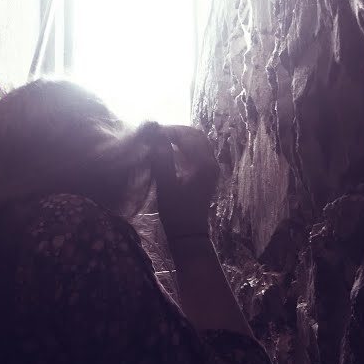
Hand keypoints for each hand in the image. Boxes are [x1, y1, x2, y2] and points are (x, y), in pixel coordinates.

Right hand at [151, 125, 220, 239]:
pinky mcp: (207, 173)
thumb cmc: (176, 211)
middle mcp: (211, 162)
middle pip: (195, 135)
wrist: (189, 233)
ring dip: (180, 138)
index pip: (187, 135)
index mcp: (203, 164)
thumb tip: (156, 136)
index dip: (169, 130)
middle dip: (176, 131)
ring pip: (198, 142)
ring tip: (161, 140)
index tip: (153, 133)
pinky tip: (170, 151)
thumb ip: (162, 159)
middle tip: (157, 134)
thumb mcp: (166, 185)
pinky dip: (184, 146)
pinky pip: (198, 151)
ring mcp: (211, 168)